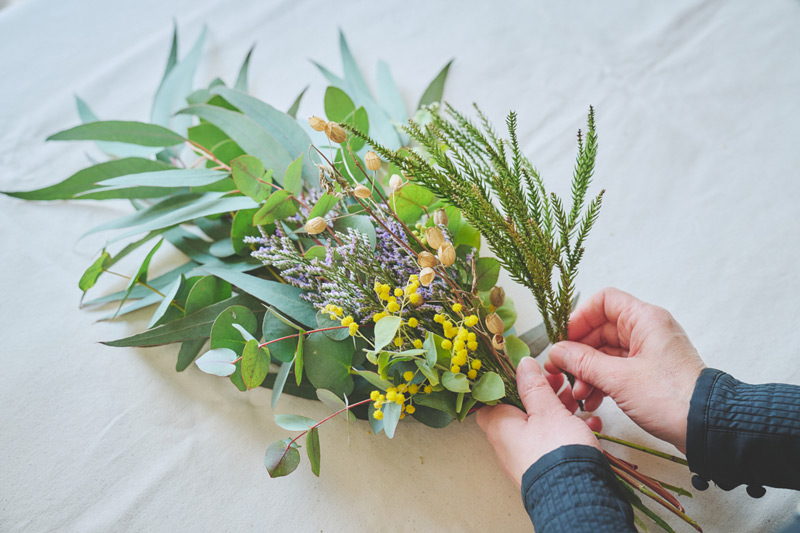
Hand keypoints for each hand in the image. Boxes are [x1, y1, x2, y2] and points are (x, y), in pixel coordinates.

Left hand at [476, 357, 600, 487]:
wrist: (577, 498)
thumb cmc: (556, 452)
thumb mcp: (547, 410)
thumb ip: (534, 386)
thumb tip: (523, 365)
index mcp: (499, 426)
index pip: (489, 398)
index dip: (505, 381)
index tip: (524, 370)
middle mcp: (508, 444)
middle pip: (519, 409)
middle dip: (540, 392)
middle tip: (558, 381)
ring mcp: (527, 456)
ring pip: (540, 425)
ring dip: (558, 409)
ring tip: (576, 398)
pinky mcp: (547, 466)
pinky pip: (555, 442)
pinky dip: (570, 430)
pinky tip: (590, 422)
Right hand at [545, 287, 704, 451]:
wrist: (708, 427)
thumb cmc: (670, 397)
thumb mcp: (618, 378)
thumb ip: (582, 362)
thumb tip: (556, 352)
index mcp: (644, 320)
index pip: (603, 302)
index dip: (579, 318)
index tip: (564, 340)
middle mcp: (647, 331)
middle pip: (600, 330)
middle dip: (579, 353)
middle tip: (562, 372)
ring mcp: (649, 353)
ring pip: (606, 353)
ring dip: (588, 372)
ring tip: (579, 394)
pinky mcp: (650, 374)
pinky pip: (616, 370)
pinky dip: (601, 382)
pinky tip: (592, 401)